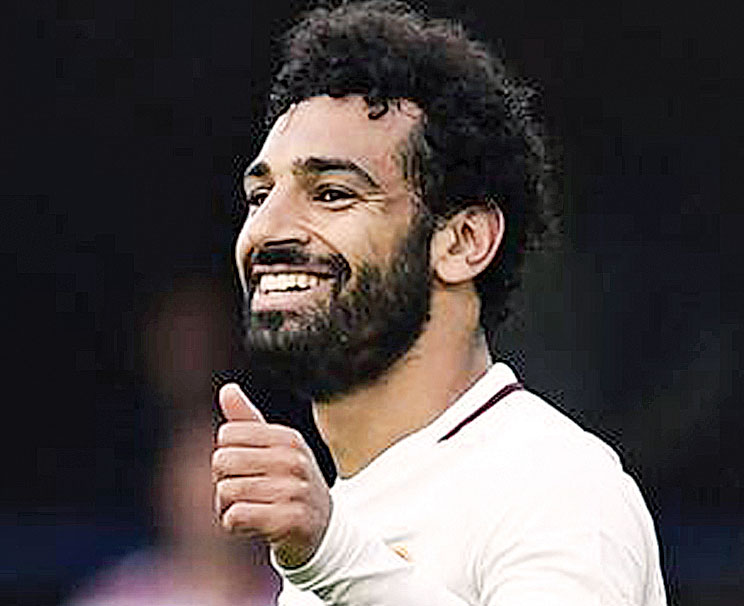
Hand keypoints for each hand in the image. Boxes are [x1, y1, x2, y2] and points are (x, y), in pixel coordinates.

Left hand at [213, 383, 331, 567]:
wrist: (321, 529)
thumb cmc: (288, 484)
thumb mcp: (274, 449)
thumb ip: (247, 420)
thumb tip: (227, 388)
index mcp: (288, 438)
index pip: (227, 435)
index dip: (228, 455)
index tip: (248, 469)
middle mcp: (293, 460)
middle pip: (222, 461)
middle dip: (224, 482)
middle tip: (247, 493)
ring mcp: (293, 490)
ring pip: (226, 491)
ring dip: (229, 507)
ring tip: (252, 509)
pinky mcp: (288, 521)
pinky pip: (235, 516)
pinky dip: (235, 525)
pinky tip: (253, 526)